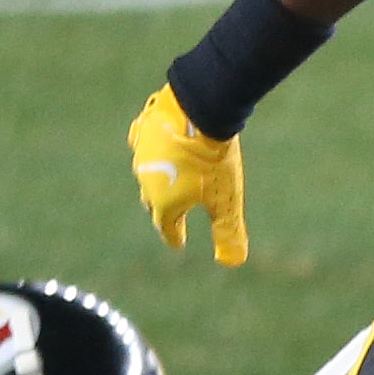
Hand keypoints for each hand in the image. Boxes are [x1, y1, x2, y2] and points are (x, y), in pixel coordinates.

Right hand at [129, 82, 247, 264]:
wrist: (198, 112)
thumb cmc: (214, 161)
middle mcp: (146, 182)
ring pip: (146, 172)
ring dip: (155, 179)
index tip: (178, 243)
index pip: (167, 227)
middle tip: (171, 215)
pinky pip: (141, 143)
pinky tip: (152, 147)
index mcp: (164, 203)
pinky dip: (148, 149)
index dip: (174, 236)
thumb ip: (228, 232)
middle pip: (152, 202)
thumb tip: (232, 262)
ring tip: (164, 181)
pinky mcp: (143, 129)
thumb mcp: (226, 200)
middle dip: (162, 210)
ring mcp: (141, 154)